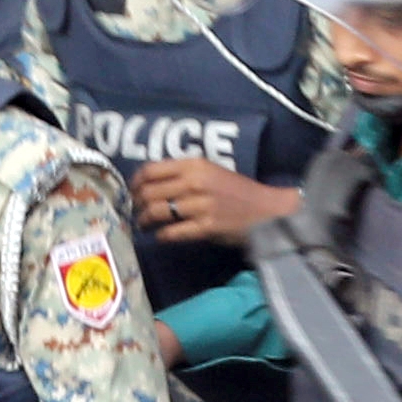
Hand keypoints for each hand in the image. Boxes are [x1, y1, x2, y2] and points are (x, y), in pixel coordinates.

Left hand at [123, 160, 296, 245]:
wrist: (269, 210)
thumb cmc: (238, 191)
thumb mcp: (211, 172)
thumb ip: (184, 174)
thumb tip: (151, 184)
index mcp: (194, 165)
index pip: (150, 170)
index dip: (135, 182)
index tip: (133, 191)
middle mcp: (195, 182)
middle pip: (149, 192)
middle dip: (137, 203)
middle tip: (136, 211)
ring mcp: (201, 205)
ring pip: (157, 212)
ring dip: (145, 220)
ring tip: (144, 225)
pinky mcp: (207, 227)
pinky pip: (174, 232)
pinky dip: (162, 235)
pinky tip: (161, 236)